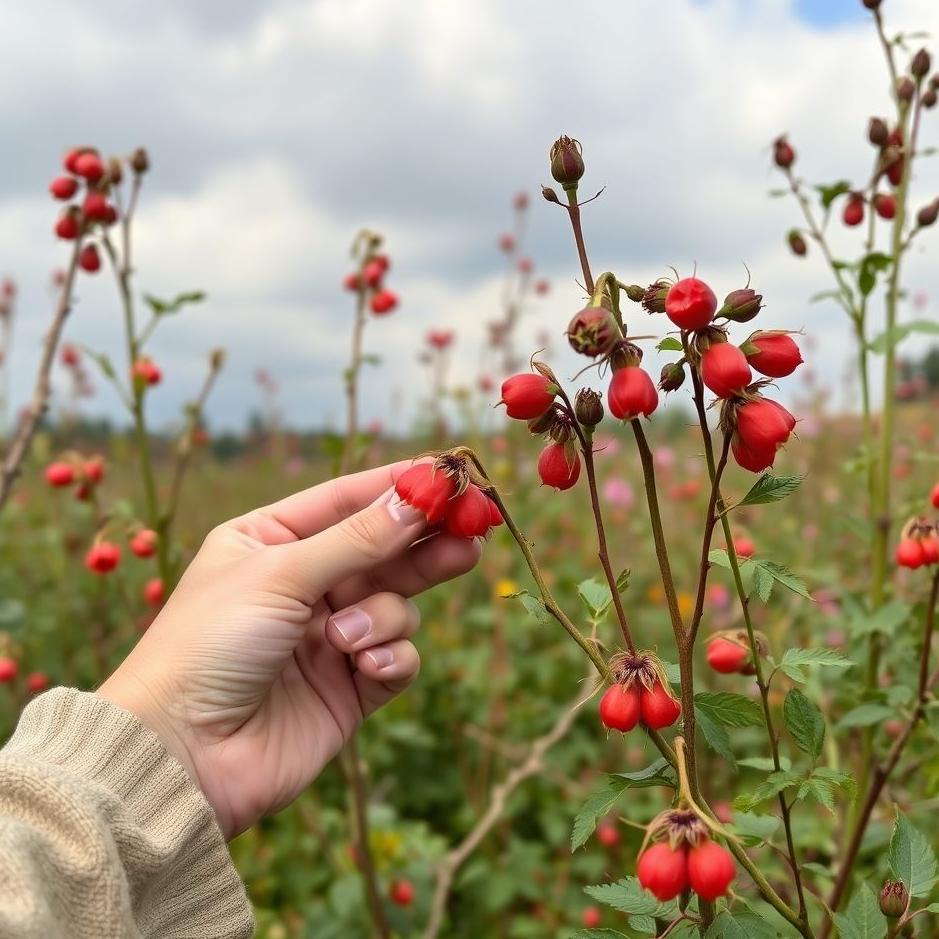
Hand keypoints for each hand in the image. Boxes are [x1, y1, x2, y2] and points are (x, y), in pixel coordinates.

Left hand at [98, 461, 480, 837]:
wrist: (182, 755)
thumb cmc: (210, 644)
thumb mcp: (281, 574)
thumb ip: (359, 537)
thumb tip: (421, 493)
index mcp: (271, 541)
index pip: (348, 500)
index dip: (400, 486)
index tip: (451, 473)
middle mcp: (304, 584)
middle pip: (385, 550)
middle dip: (425, 542)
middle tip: (474, 531)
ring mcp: (329, 637)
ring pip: (397, 604)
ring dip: (384, 616)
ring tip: (350, 637)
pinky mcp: (350, 687)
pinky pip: (397, 657)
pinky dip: (389, 657)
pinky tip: (362, 666)